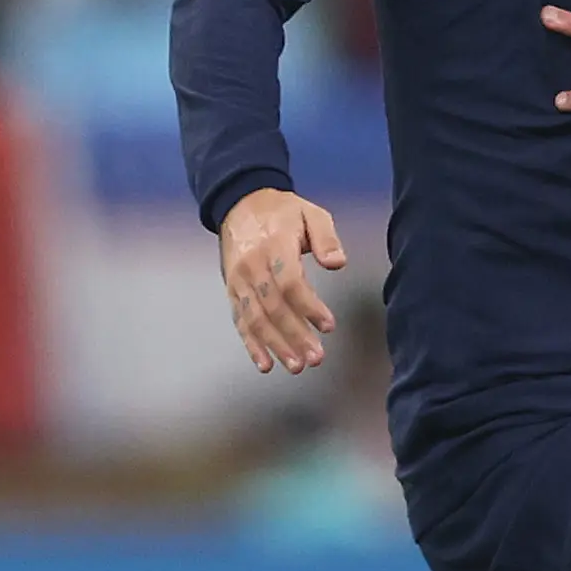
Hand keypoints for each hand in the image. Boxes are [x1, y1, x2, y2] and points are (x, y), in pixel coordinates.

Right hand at [220, 187, 347, 372]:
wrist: (240, 204)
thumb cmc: (281, 212)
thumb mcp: (311, 213)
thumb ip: (326, 237)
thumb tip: (337, 263)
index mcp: (274, 246)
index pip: (290, 283)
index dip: (309, 307)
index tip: (328, 326)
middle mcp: (252, 266)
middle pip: (273, 306)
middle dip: (294, 336)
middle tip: (316, 358)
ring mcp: (239, 280)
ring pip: (256, 318)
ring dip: (275, 345)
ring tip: (296, 366)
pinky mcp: (232, 290)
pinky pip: (240, 320)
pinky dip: (251, 344)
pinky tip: (265, 363)